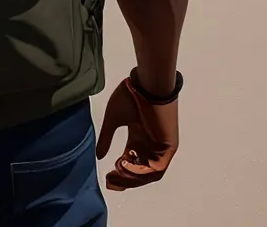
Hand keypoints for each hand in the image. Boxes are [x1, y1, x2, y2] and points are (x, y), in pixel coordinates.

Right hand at [96, 71, 179, 191]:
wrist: (147, 84)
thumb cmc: (130, 96)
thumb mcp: (114, 119)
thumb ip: (107, 138)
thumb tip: (98, 156)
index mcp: (138, 137)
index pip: (131, 161)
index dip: (120, 172)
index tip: (108, 178)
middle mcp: (150, 145)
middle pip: (140, 170)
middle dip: (125, 178)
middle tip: (111, 182)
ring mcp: (160, 147)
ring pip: (148, 172)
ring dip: (133, 177)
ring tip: (118, 173)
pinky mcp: (168, 147)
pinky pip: (157, 167)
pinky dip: (142, 171)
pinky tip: (127, 166)